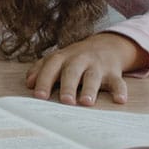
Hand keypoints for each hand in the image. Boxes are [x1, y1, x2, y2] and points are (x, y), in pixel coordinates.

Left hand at [25, 33, 146, 105]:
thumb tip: (29, 83)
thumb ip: (41, 69)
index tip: (39, 96)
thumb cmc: (74, 58)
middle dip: (68, 86)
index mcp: (62, 57)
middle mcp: (79, 60)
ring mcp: (97, 66)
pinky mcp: (114, 73)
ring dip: (90, 89)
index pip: (50, 68)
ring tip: (86, 102)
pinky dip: (120, 91)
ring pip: (93, 77)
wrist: (105, 45)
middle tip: (65, 101)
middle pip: (72, 72)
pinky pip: (118, 82)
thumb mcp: (56, 59)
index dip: (44, 81)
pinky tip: (120, 101)